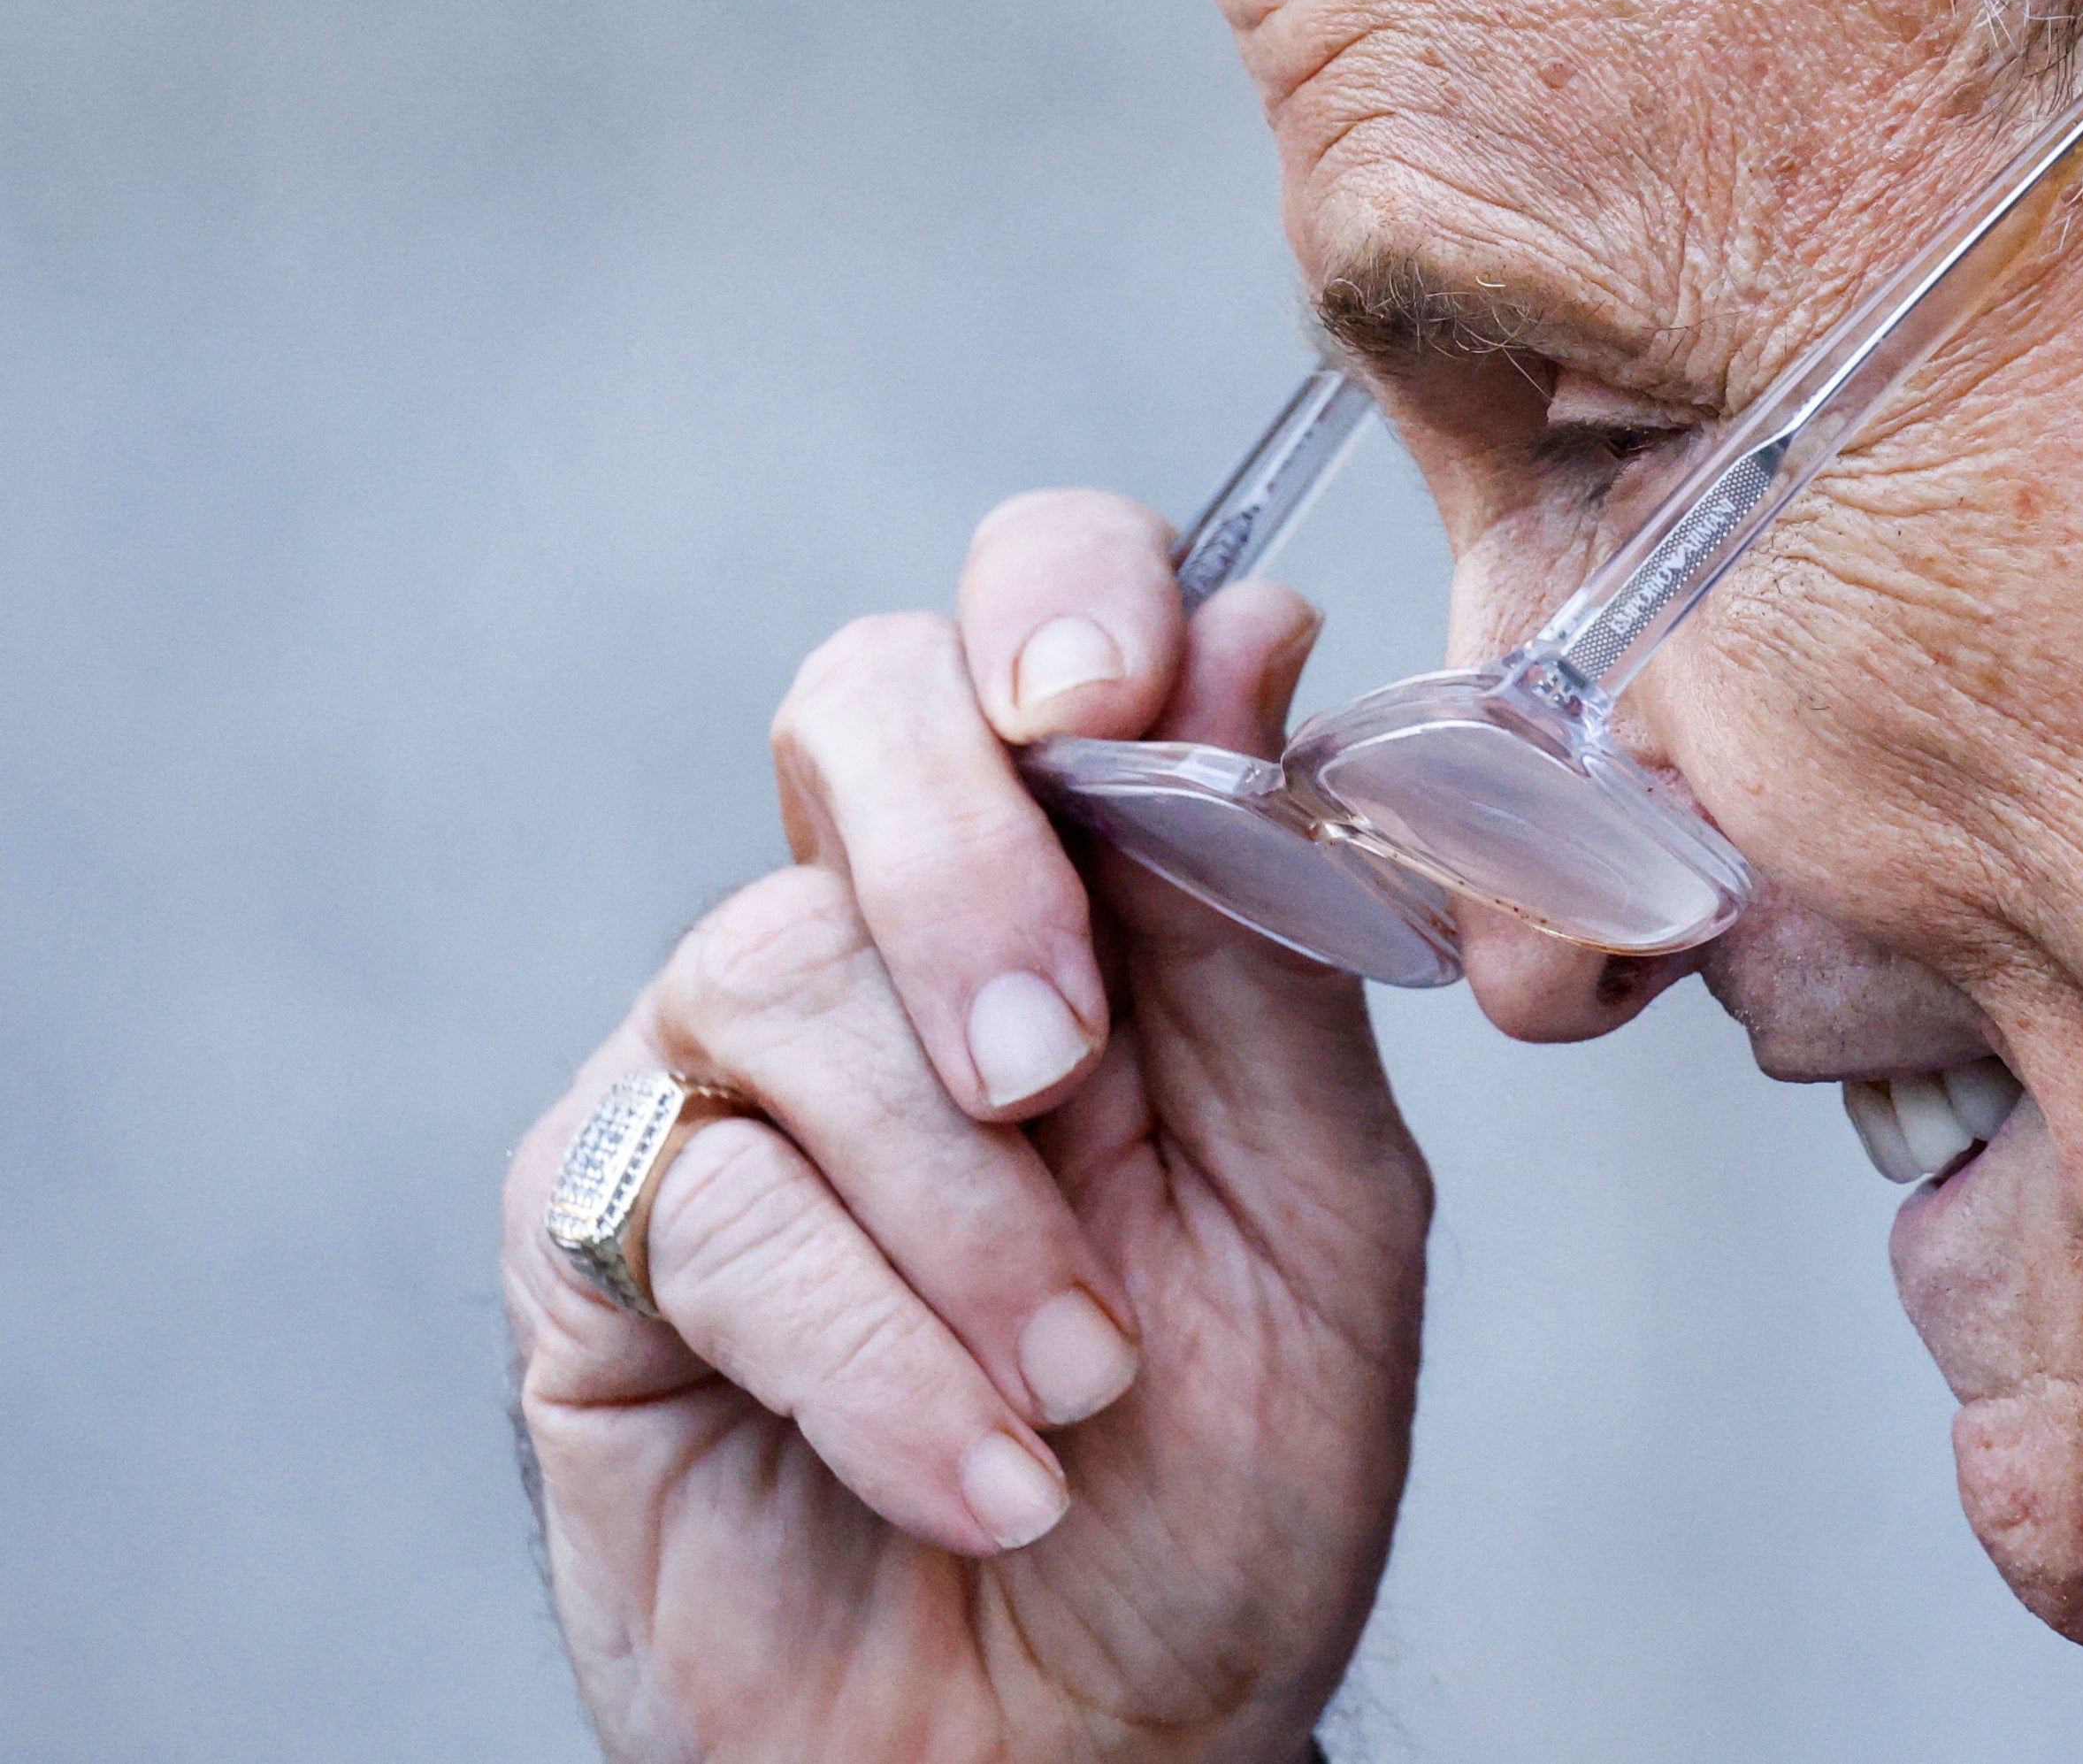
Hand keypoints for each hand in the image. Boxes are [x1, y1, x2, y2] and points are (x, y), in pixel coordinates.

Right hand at [503, 491, 1429, 1762]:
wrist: (1095, 1752)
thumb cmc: (1225, 1487)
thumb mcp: (1319, 1202)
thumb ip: (1270, 928)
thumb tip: (1251, 624)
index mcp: (1093, 901)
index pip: (1035, 631)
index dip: (1059, 601)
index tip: (1108, 705)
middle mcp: (896, 948)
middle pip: (859, 711)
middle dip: (970, 875)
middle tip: (1063, 1073)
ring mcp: (730, 1079)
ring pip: (782, 973)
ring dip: (965, 1209)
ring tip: (1078, 1385)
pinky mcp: (598, 1234)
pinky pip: (709, 1200)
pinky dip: (879, 1353)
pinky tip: (986, 1475)